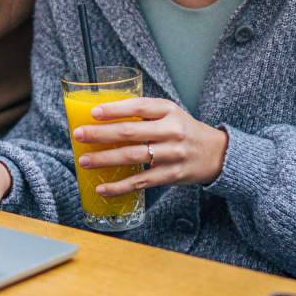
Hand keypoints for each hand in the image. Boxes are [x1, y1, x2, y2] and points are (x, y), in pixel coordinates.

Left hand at [73, 98, 229, 196]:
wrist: (216, 154)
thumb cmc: (184, 130)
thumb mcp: (169, 114)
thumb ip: (144, 113)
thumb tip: (103, 115)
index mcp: (168, 110)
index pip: (138, 106)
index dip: (114, 109)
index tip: (93, 112)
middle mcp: (171, 131)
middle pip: (130, 131)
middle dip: (100, 134)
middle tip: (78, 135)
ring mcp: (172, 154)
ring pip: (132, 157)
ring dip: (105, 159)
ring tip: (84, 161)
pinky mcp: (171, 175)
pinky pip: (140, 182)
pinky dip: (119, 186)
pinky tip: (102, 188)